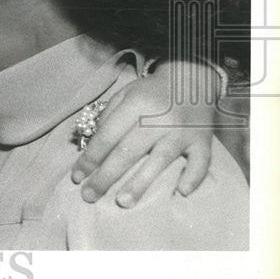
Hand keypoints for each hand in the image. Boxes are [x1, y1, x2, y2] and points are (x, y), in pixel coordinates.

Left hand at [71, 60, 219, 206]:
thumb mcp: (125, 95)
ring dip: (141, 183)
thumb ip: (107, 118)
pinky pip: (201, 161)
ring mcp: (182, 131)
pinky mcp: (203, 140)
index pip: (108, 136)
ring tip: (123, 202)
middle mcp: (159, 119)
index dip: (90, 158)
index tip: (76, 177)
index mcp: (136, 104)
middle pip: (128, 151)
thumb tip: (90, 147)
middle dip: (106, 176)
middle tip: (89, 196)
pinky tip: (181, 191)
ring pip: (160, 160)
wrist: (191, 76)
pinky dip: (193, 176)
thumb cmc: (151, 92)